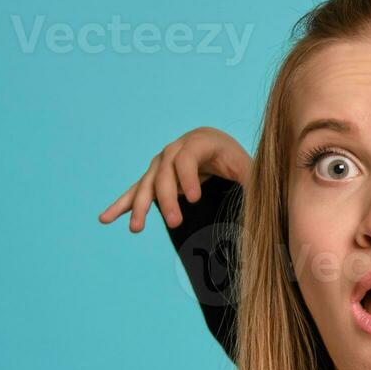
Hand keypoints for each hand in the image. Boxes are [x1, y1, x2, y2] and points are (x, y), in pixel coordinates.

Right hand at [98, 127, 251, 231]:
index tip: (193, 199)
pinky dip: (123, 204)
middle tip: (175, 222)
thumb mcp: (249, 167)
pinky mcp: (155, 177)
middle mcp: (176, 149)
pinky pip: (137, 190)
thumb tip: (264, 197)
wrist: (222, 149)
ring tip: (137, 228)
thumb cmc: (239, 159)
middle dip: (166, 198)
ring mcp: (162, 163)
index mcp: (201, 141)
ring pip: (148, 183)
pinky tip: (106, 219)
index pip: (188, 157)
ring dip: (140, 205)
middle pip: (164, 172)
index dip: (188, 177)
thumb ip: (252, 178)